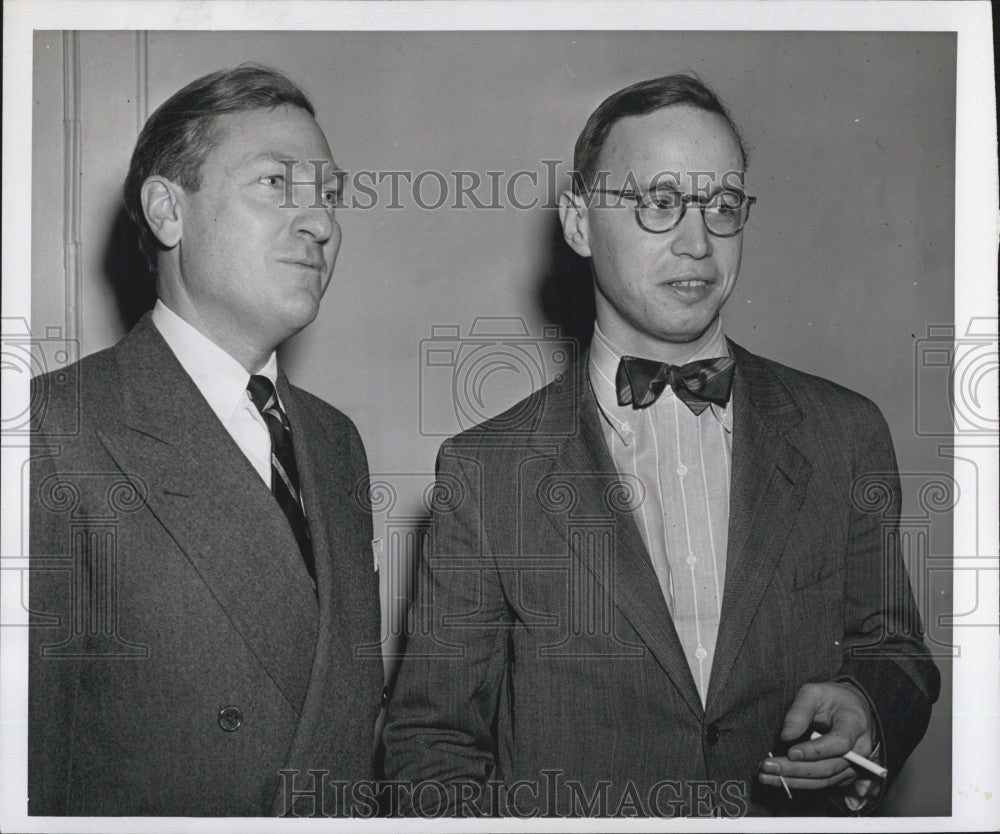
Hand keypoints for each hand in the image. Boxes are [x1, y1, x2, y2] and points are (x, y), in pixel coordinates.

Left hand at [757, 681, 873, 791]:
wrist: (851, 709)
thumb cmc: (830, 698)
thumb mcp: (813, 693)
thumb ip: (800, 711)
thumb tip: (786, 736)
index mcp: (855, 724)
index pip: (839, 744)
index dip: (815, 751)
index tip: (791, 752)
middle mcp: (860, 750)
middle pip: (828, 767)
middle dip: (795, 769)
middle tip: (767, 767)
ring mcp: (855, 766)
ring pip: (823, 780)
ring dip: (793, 781)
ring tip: (766, 776)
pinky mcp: (845, 776)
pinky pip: (822, 783)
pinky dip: (799, 783)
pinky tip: (778, 779)